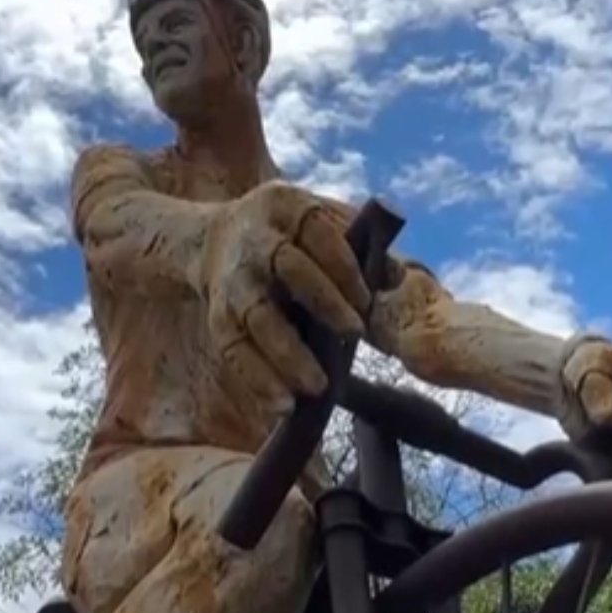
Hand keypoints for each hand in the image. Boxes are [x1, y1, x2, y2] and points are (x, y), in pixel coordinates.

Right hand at [200, 181, 370, 408]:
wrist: (215, 242)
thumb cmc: (289, 237)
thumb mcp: (320, 223)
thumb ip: (361, 247)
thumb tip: (396, 281)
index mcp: (285, 207)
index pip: (317, 230)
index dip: (343, 265)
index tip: (367, 299)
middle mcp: (255, 240)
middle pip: (287, 266)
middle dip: (323, 300)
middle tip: (354, 335)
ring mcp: (233, 281)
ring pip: (257, 315)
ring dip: (286, 353)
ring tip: (318, 387)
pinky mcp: (217, 317)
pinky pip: (233, 350)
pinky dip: (257, 379)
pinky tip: (282, 405)